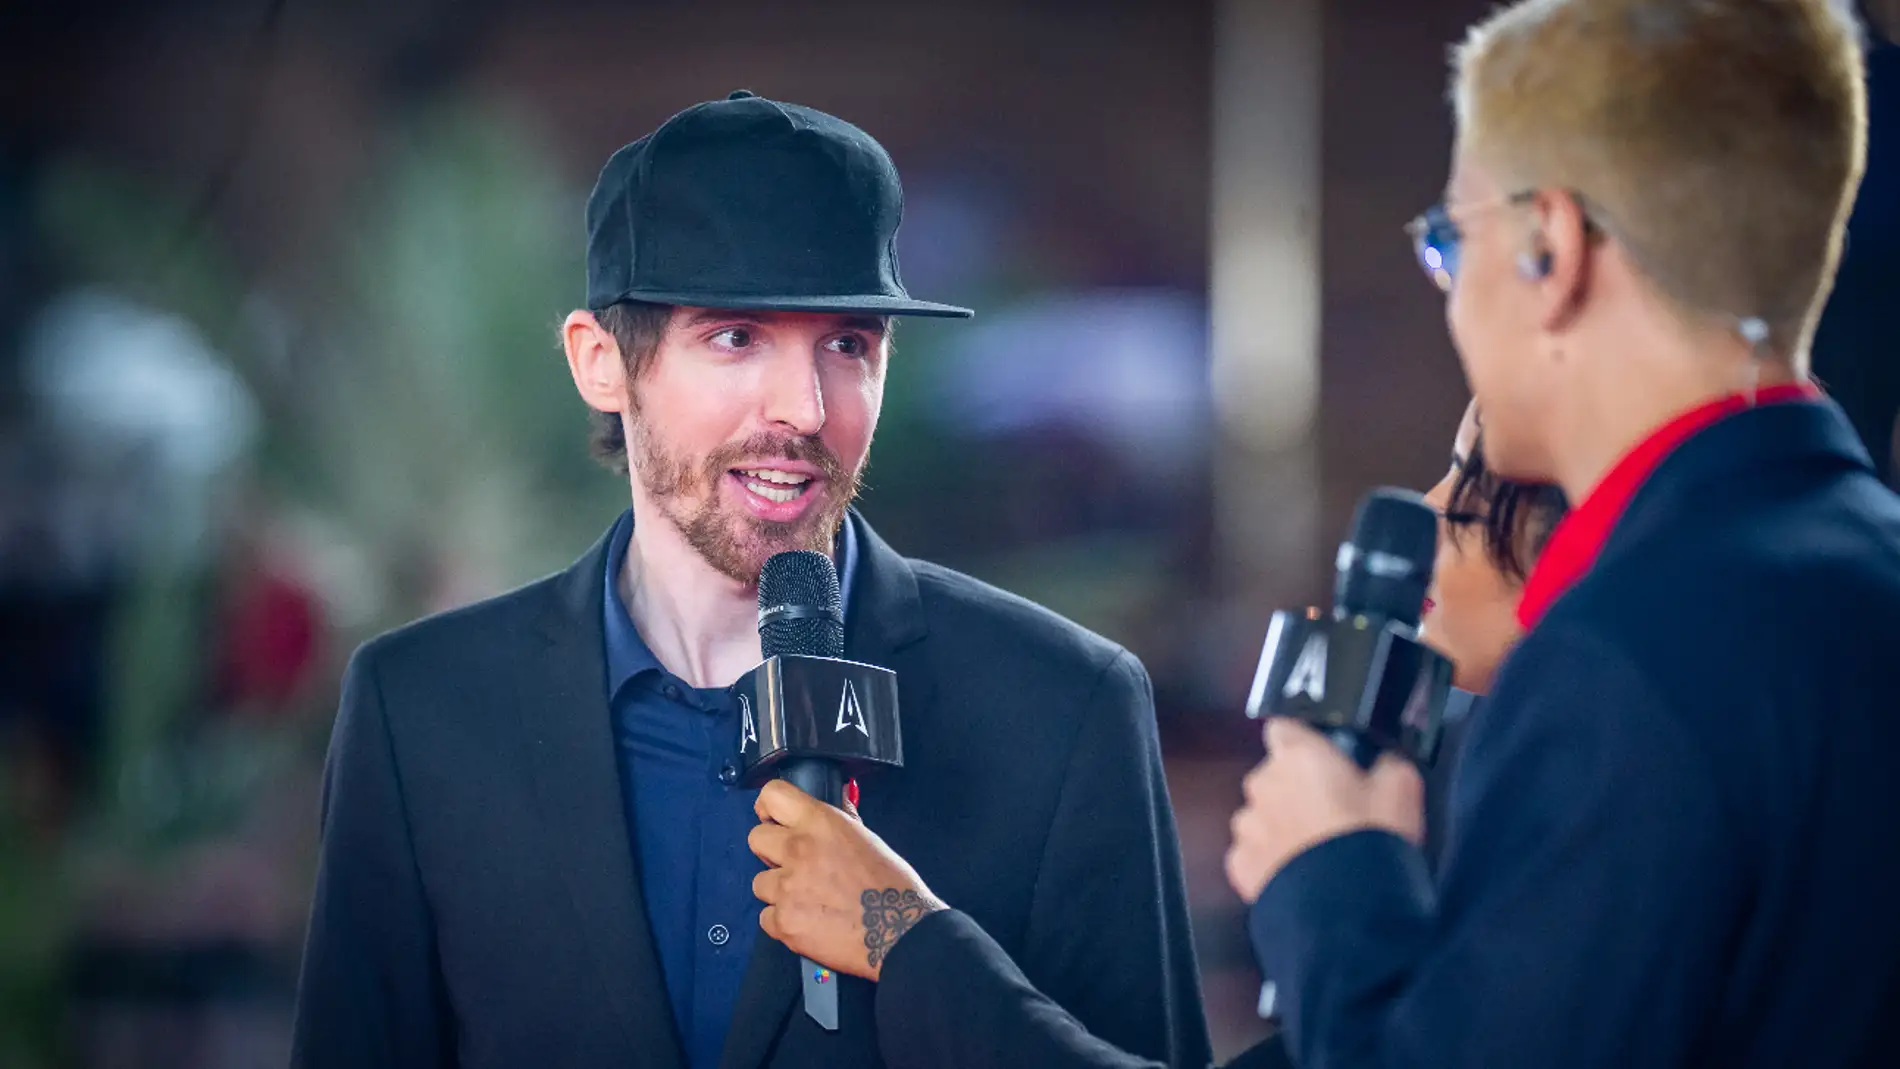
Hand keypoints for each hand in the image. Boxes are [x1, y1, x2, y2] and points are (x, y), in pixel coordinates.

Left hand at [749, 779, 944, 980]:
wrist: (900, 932)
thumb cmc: (892, 885)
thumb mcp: (868, 838)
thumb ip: (840, 819)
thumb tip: (835, 800)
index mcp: (821, 823)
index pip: (772, 796)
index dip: (769, 807)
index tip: (773, 819)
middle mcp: (798, 849)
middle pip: (755, 838)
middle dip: (770, 851)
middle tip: (792, 864)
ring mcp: (787, 888)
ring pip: (759, 882)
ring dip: (778, 890)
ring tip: (807, 899)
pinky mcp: (783, 922)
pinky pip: (766, 917)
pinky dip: (783, 921)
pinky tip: (808, 923)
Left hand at [1224, 718, 1424, 902]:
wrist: (1347, 908)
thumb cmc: (1373, 838)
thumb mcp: (1402, 789)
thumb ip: (1384, 764)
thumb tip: (1380, 762)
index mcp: (1297, 755)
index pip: (1285, 729)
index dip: (1304, 744)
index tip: (1324, 761)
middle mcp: (1261, 782)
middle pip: (1273, 775)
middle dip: (1295, 789)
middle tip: (1330, 814)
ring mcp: (1246, 825)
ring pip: (1260, 815)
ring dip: (1280, 825)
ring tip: (1314, 852)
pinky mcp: (1238, 865)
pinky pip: (1252, 854)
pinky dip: (1269, 861)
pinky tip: (1297, 876)